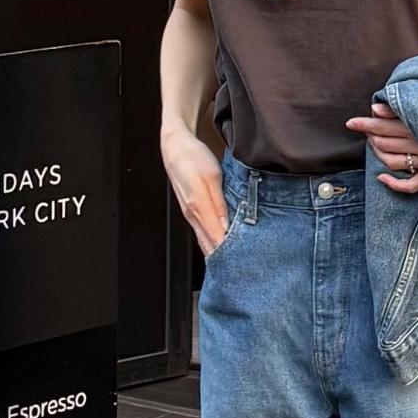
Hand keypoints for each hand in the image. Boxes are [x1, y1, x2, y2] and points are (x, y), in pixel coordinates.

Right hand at [159, 122, 229, 254]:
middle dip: (224, 259)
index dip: (229, 256)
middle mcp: (193, 216)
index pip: (216, 242)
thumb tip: (225, 230)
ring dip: (219, 251)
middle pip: (209, 245)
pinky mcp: (191, 209)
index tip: (242, 266)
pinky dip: (214, 240)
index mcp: (199, 210)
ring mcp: (190, 214)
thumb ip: (219, 205)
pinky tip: (223, 243)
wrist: (174, 146)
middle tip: (242, 271)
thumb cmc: (192, 158)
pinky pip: (203, 231)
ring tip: (235, 261)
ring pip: (206, 240)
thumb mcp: (212, 178)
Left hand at [345, 102, 417, 190]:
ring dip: (377, 154)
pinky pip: (409, 186)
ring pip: (391, 162)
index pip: (384, 125)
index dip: (365, 124)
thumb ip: (401, 108)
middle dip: (371, 137)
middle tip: (368, 131)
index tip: (350, 122)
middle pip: (385, 143)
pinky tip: (381, 177)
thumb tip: (375, 108)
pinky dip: (392, 184)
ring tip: (375, 146)